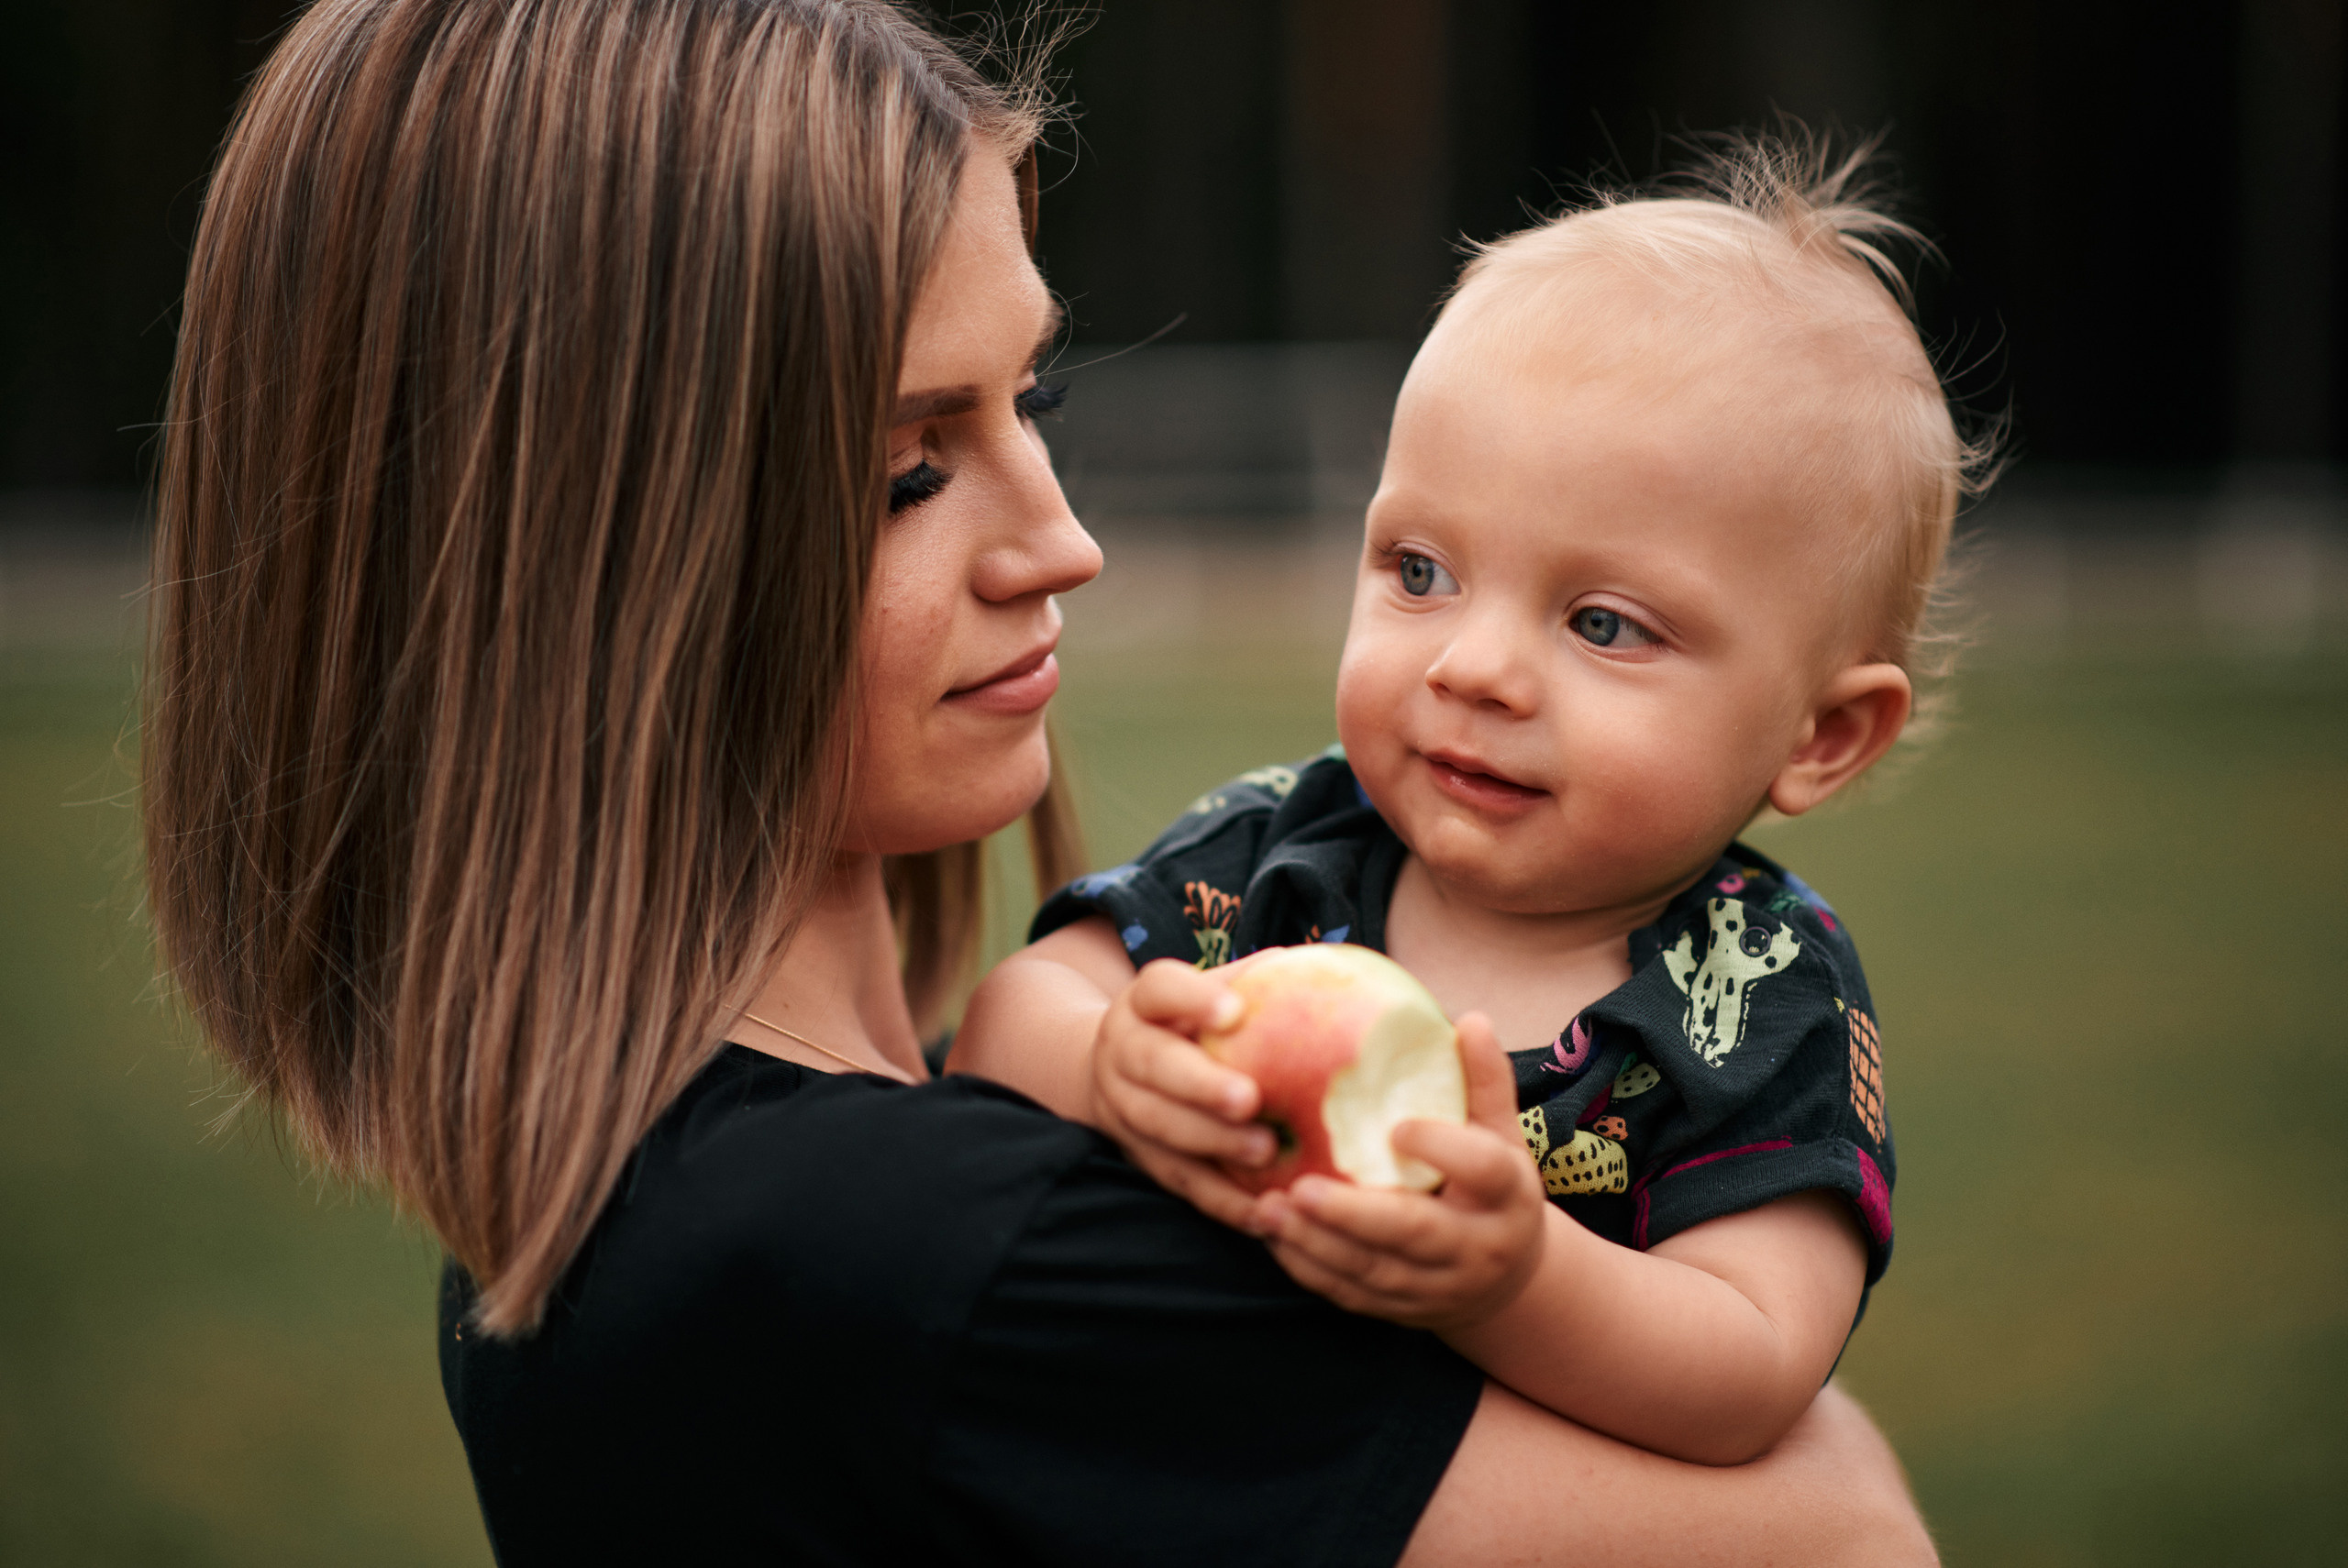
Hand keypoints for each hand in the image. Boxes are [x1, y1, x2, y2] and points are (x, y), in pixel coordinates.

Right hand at [1088, 958, 1279, 1230]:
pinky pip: (1177, 1180)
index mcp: (1143, 1003)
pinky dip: (1219, 1199)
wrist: (1118, 1068)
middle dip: (1200, 1085)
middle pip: (1153, 1065)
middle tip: (1250, 1101)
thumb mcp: (1209, 993)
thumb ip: (1254, 983)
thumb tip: (1325, 969)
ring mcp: (1120, 1106)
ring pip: (1158, 1126)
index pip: (1159, 988)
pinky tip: (1262, 1212)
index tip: (1232, 1010)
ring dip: (1210, 1142)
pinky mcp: (1136, 1155)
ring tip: (1264, 1152)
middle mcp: (1122, 1051)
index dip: (1192, 999)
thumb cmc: (1190, 1025)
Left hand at [1250, 1013, 1545, 1329]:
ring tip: (1268, 1208)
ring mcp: (1439, 1288)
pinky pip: (1351, 1295)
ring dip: (1316, 1243)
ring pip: (1374, 1271)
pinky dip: (1310, 1268)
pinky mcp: (1403, 1313)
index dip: (1441, 1148)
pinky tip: (1273, 1235)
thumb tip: (1470, 1018)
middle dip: (1355, 1215)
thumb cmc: (1493, 1187)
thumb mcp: (1502, 1133)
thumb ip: (1484, 1081)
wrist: (1508, 1280)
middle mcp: (1478, 1248)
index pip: (1483, 1170)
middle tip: (1301, 1188)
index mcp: (1508, 1195)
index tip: (1396, 1127)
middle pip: (1416, 1234)